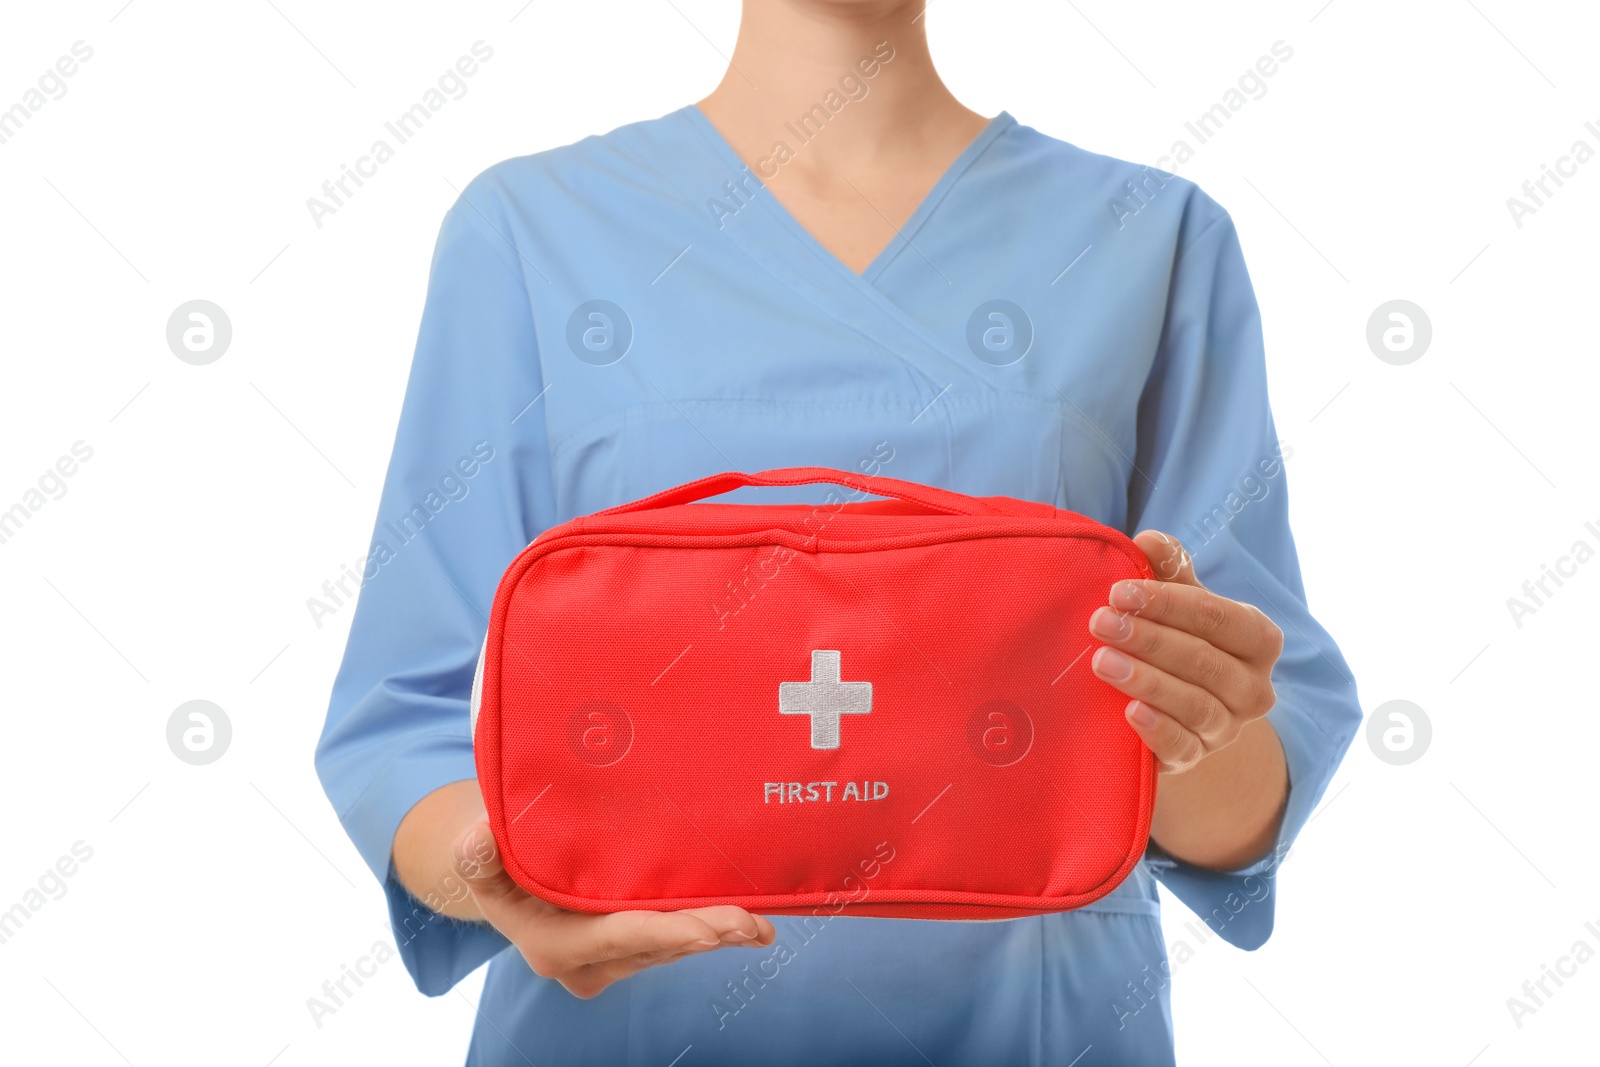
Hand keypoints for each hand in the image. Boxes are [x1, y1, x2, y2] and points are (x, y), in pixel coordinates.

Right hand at [454, 819, 775, 998]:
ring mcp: (614, 959)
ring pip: (671, 948)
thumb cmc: (493, 859)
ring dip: (717, 934)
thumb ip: (476, 852)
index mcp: (554, 947)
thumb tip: (480, 836)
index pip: (617, 937)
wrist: (504, 875)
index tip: (708, 930)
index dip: (664, 933)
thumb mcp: (475, 856)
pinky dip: (712, 930)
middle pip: (656, 948)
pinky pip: (675, 940)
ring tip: (762, 923)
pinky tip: (753, 925)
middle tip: (753, 924)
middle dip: (706, 936)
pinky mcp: (633, 947)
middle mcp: (589, 963)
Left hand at [1088, 530, 1283, 774]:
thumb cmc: (1178, 638)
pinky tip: (1129, 713)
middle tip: (1100, 622)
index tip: (1119, 591)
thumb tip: (1149, 539)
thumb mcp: (1177, 602)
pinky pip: (1183, 748)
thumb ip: (1168, 569)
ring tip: (1102, 661)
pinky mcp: (1196, 758)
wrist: (1175, 708)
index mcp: (1257, 638)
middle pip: (1204, 661)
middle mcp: (1254, 687)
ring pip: (1195, 705)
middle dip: (1149, 639)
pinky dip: (1158, 731)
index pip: (1217, 617)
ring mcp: (1228, 728)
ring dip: (1147, 681)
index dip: (1169, 603)